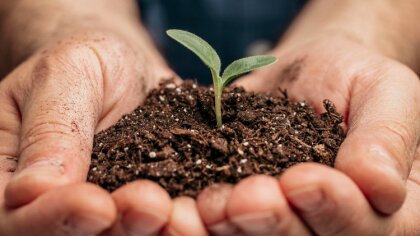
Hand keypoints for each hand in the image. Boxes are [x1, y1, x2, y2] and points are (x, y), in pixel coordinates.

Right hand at [0, 30, 180, 235]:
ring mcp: (112, 207)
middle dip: (121, 229)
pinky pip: (170, 214)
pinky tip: (213, 203)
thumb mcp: (61, 77)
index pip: (18, 218)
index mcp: (15, 177)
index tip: (95, 205)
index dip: (53, 220)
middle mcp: (63, 203)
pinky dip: (193, 214)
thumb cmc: (83, 61)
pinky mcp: (155, 201)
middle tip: (152, 207)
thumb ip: (50, 129)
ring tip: (186, 211)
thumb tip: (33, 191)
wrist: (122, 65)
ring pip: (130, 234)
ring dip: (161, 230)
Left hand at [195, 36, 419, 234]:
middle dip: (274, 223)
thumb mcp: (385, 90)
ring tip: (210, 204)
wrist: (307, 74)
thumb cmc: (352, 78)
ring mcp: (286, 219)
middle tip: (246, 198)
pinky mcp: (244, 208)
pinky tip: (184, 208)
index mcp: (386, 208)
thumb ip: (386, 136)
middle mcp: (332, 223)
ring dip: (232, 229)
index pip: (367, 226)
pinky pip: (226, 223)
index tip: (301, 179)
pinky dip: (202, 222)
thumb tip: (380, 186)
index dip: (334, 209)